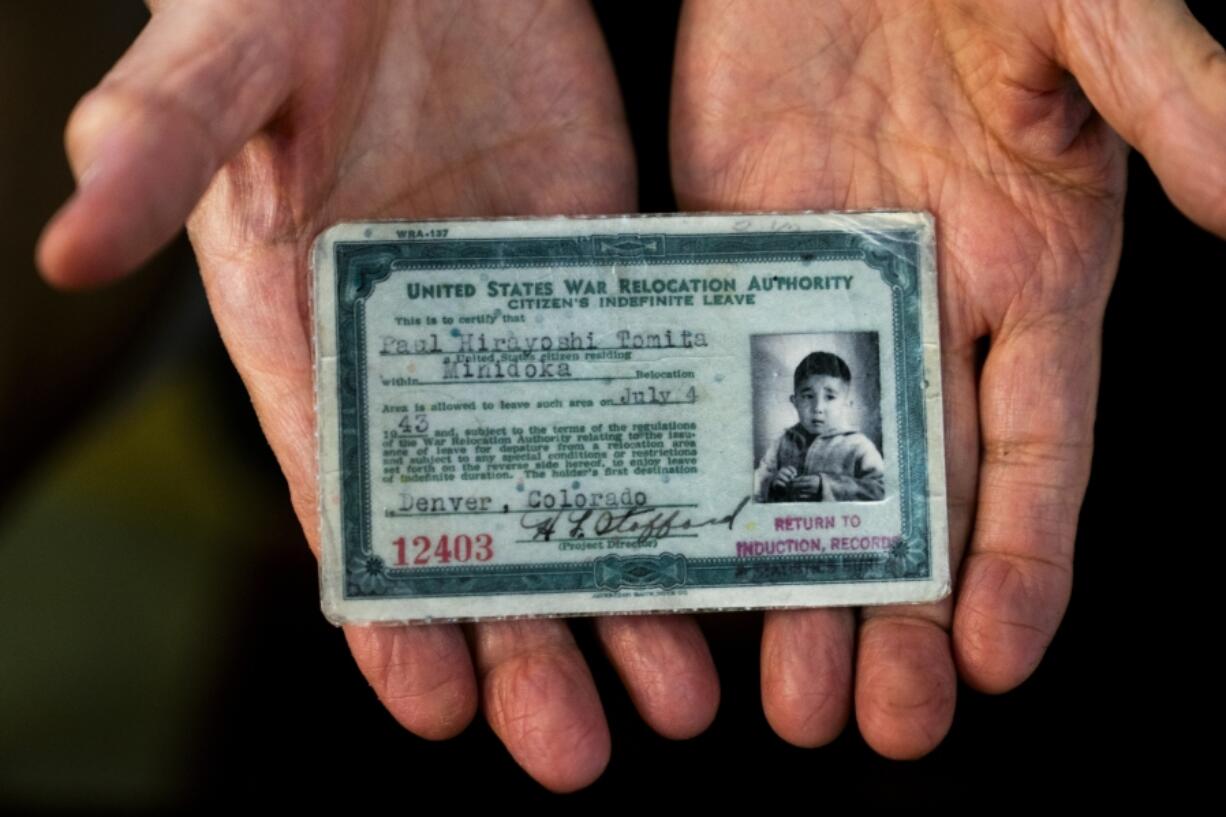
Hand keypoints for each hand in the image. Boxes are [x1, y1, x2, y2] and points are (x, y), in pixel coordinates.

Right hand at [37, 0, 719, 791]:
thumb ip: (164, 142)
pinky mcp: (604, 269)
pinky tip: (727, 551)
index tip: (437, 709)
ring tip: (679, 695)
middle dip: (527, 645)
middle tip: (581, 752)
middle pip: (480, 533)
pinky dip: (682, 475)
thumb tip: (65, 240)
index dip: (391, 613)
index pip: (354, 506)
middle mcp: (424, 358)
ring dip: (625, 593)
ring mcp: (524, 324)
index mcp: (315, 337)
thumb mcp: (227, 63)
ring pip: (578, 485)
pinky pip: (649, 391)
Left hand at [672, 0, 1224, 755]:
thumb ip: (1175, 103)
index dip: (1022, 557)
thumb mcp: (1089, 19)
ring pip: (811, 463)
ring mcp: (815, 291)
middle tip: (873, 724)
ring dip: (800, 576)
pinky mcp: (722, 260)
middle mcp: (924, 307)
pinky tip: (688, 550)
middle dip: (901, 609)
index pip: (1039, 451)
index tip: (994, 663)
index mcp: (1027, 272)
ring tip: (783, 693)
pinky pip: (715, 383)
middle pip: (918, 490)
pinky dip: (706, 469)